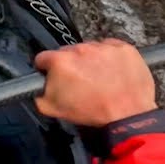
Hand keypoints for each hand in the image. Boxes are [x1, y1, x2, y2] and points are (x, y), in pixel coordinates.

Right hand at [34, 38, 156, 126]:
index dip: (46, 69)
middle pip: (68, 52)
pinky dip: (110, 57)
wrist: (128, 116)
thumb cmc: (92, 113)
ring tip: (100, 77)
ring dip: (91, 60)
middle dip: (71, 64)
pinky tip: (113, 71)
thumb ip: (38, 94)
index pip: (43, 58)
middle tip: (80, 81)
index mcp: (60, 62)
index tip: (53, 76)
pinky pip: (111, 47)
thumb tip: (36, 87)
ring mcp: (103, 47)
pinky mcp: (123, 47)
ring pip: (90, 48)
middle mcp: (80, 49)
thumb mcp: (53, 110)